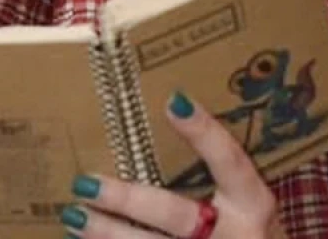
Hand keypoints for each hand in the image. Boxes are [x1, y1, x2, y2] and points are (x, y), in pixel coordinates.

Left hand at [60, 91, 286, 237]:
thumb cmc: (244, 233)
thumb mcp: (244, 206)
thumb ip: (215, 176)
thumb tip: (166, 116)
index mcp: (253, 206)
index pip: (230, 162)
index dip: (204, 133)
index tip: (173, 102)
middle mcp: (237, 236)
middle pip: (176, 215)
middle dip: (128, 200)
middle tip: (86, 184)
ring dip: (108, 235)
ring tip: (74, 217)